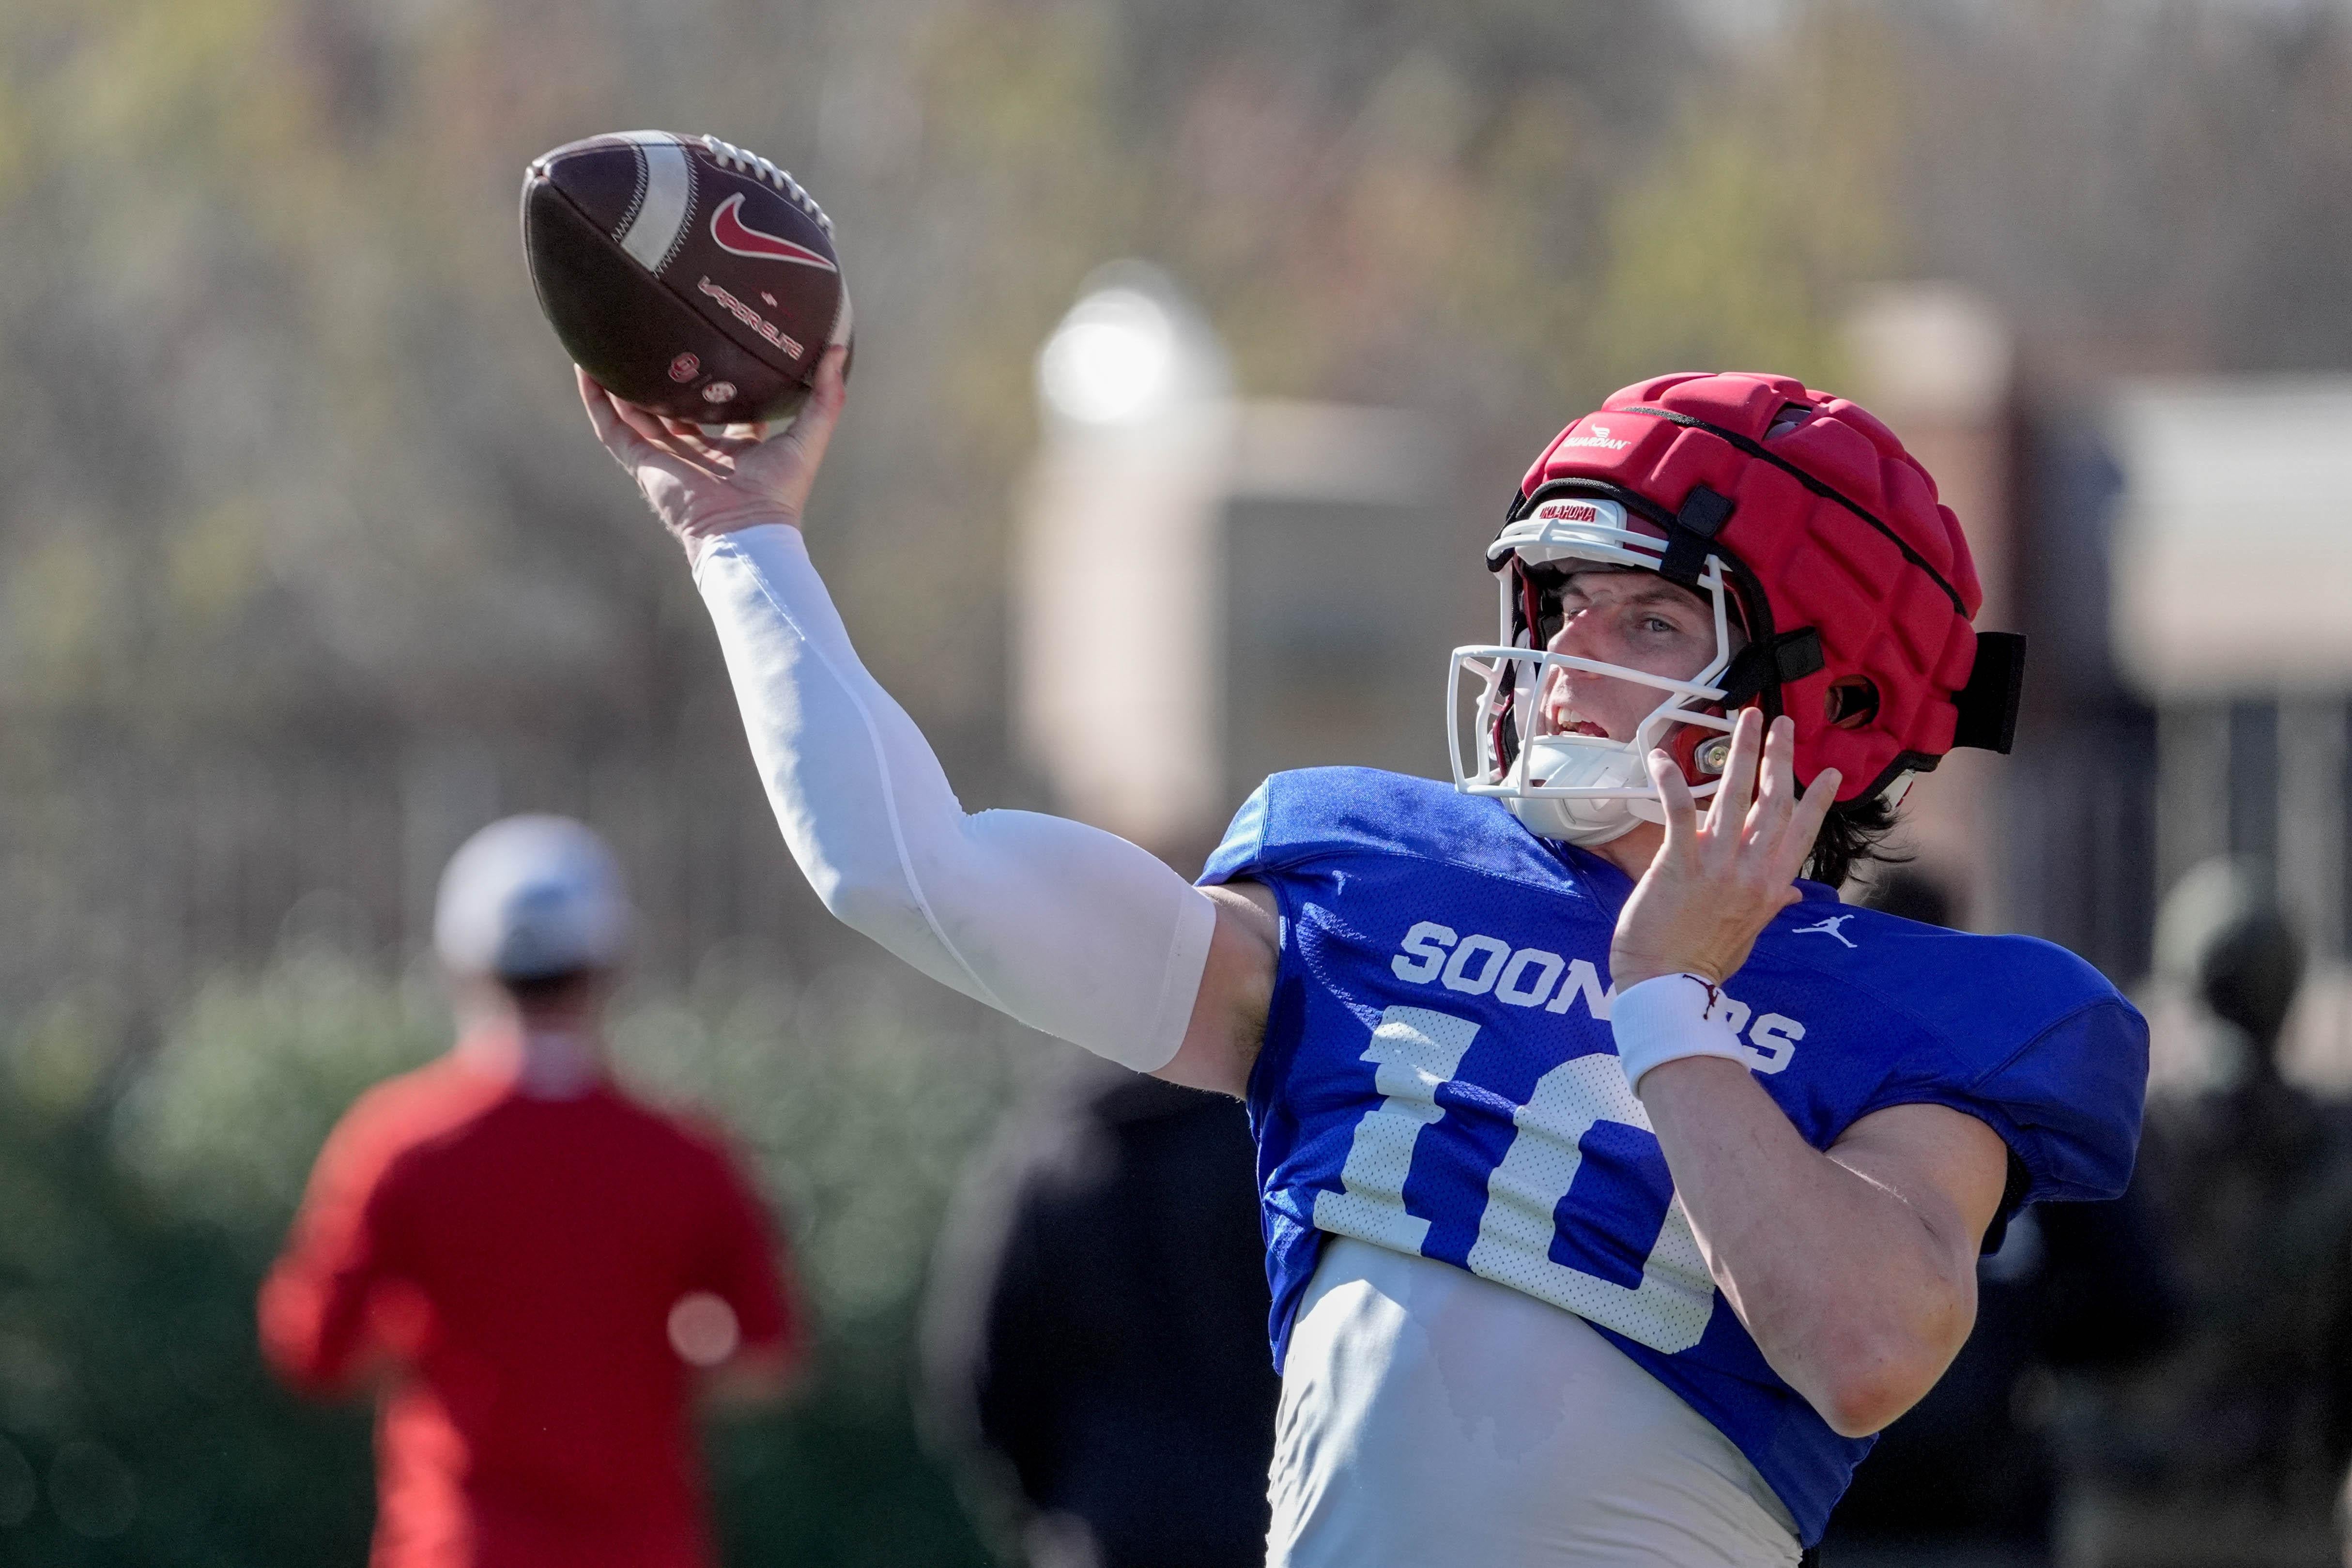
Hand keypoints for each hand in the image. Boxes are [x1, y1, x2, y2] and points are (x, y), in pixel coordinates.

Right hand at [577, 344, 848, 556]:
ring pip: (637, 414)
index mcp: (736, 452)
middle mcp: (698, 455)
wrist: (744, 534)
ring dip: (622, 382)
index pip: (725, 412)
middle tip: (657, 337)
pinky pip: (612, 428)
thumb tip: (839, 348)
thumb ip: (825, 397)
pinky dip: (597, 400)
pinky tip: (585, 368)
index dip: (720, 383)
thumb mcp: (808, 438)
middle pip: (676, 410)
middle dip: (665, 378)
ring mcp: (667, 460)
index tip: (714, 347)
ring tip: (610, 342)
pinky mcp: (642, 466)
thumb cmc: (779, 495)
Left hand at [1609, 710, 1840, 990]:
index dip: (1817, 800)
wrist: (1667, 987)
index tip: (1829, 771)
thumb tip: (1791, 894)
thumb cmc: (1702, 962)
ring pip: (1735, 797)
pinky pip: (1680, 813)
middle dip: (1779, 758)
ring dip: (1741, 752)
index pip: (1802, 834)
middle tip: (1781, 722)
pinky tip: (1661, 758)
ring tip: (1746, 718)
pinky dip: (1671, 782)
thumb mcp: (1749, 934)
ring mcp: (1718, 866)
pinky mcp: (1679, 864)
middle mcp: (1752, 871)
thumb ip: (1770, 904)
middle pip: (1775, 803)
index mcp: (1771, 887)